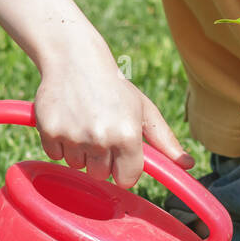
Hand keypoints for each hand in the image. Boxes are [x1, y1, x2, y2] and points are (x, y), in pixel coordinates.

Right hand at [35, 45, 194, 186]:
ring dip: (80, 151)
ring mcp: (73, 136)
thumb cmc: (115, 88)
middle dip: (101, 160)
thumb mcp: (144, 110)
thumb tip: (189, 165)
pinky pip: (55, 155)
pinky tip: (68, 120)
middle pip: (100, 175)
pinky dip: (59, 143)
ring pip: (76, 165)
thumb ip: (166, 141)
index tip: (121, 155)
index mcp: (128, 135)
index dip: (124, 169)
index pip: (127, 180)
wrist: (75, 60)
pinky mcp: (50, 131)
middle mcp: (101, 138)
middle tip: (101, 133)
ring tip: (84, 123)